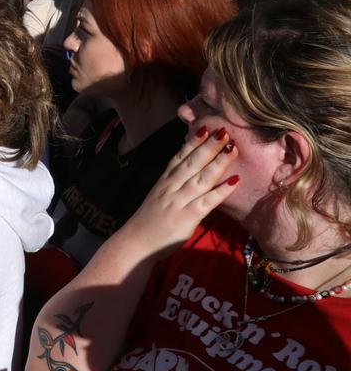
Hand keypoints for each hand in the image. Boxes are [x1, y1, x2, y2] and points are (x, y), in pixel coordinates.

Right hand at [120, 126, 240, 260]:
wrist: (136, 243)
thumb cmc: (150, 221)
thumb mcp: (160, 196)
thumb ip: (174, 184)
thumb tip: (191, 171)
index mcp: (165, 181)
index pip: (179, 156)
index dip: (192, 142)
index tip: (205, 127)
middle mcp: (171, 187)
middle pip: (192, 162)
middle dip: (209, 146)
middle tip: (224, 130)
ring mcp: (179, 201)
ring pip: (201, 177)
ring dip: (218, 162)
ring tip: (233, 148)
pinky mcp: (188, 216)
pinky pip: (207, 201)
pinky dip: (221, 190)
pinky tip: (235, 181)